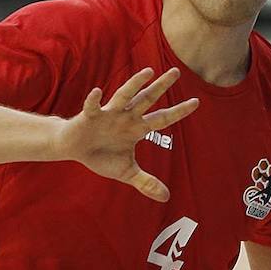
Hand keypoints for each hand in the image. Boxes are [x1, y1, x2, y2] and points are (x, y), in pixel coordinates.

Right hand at [56, 67, 197, 199]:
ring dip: (135, 84)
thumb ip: (146, 182)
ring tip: (148, 72)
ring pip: (124, 96)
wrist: (73, 148)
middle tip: (177, 72)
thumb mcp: (126, 172)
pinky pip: (92, 107)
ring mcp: (108, 114)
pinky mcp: (89, 117)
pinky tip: (96, 92)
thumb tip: (166, 198)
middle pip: (147, 99)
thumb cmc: (101, 156)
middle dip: (161, 86)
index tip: (197, 102)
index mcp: (137, 128)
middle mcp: (126, 117)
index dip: (179, 112)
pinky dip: (93, 100)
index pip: (163, 118)